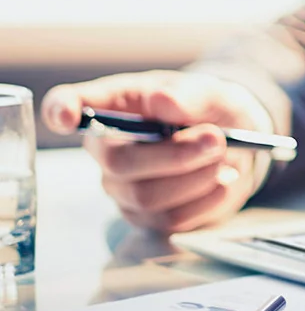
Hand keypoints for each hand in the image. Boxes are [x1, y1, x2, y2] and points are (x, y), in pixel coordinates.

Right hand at [42, 70, 274, 233]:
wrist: (239, 140)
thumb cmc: (210, 108)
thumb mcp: (208, 91)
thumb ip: (188, 95)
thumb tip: (161, 100)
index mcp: (114, 106)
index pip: (65, 107)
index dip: (60, 111)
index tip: (66, 117)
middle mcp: (108, 150)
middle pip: (120, 163)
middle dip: (175, 154)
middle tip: (216, 139)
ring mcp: (124, 188)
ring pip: (148, 196)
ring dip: (196, 177)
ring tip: (223, 156)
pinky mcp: (148, 217)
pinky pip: (172, 219)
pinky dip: (207, 198)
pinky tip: (223, 177)